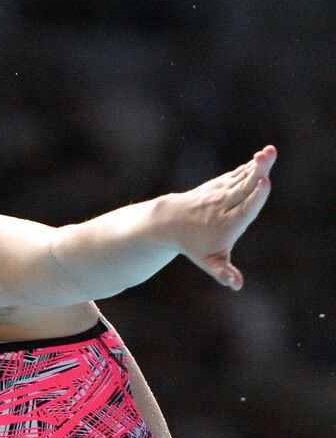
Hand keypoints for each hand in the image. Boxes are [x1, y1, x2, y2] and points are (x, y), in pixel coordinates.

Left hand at [169, 145, 275, 289]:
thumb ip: (223, 272)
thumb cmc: (194, 245)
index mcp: (226, 224)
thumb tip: (237, 286)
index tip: (264, 182)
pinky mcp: (220, 183)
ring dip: (256, 164)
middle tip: (266, 157)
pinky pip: (238, 174)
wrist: (168, 222)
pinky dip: (250, 166)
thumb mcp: (209, 261)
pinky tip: (263, 157)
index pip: (244, 209)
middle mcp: (223, 206)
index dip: (256, 196)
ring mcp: (220, 192)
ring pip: (241, 177)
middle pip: (243, 188)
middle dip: (257, 172)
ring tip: (268, 151)